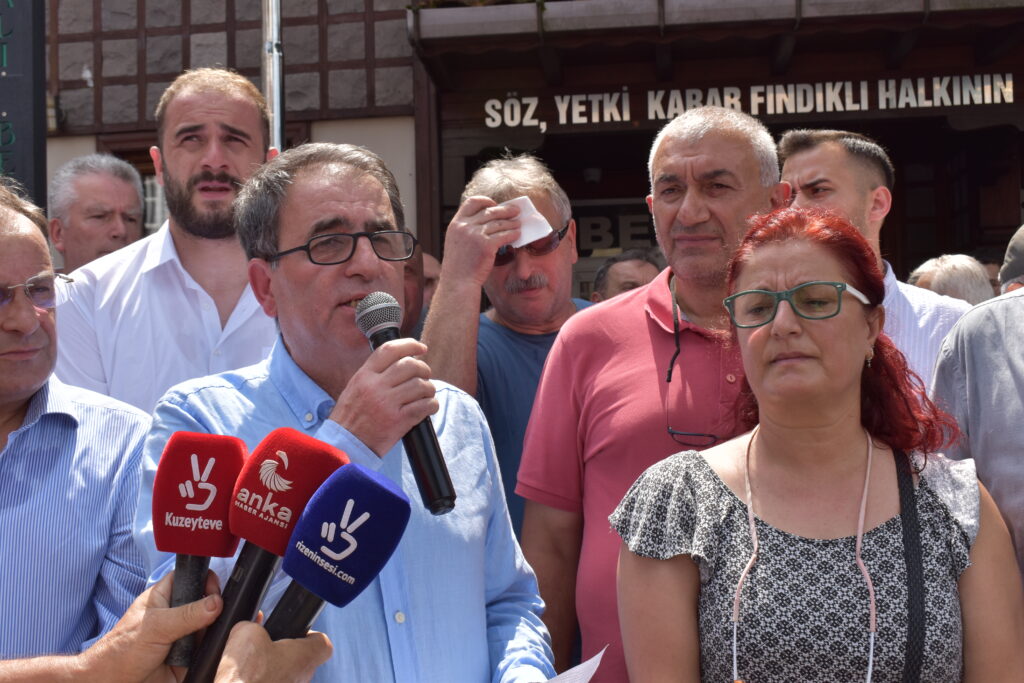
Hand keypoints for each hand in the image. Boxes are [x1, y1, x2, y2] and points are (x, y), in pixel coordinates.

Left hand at [81, 572, 221, 682]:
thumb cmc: (122, 652)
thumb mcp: (156, 627)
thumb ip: (187, 614)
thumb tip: (216, 602)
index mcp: (164, 598)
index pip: (190, 577)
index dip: (204, 579)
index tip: (215, 590)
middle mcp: (176, 614)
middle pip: (205, 602)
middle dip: (215, 606)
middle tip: (217, 613)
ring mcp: (184, 635)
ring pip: (209, 625)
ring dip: (213, 630)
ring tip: (213, 633)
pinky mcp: (189, 655)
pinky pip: (208, 647)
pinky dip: (212, 648)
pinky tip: (211, 649)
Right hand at [215, 622, 332, 682]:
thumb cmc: (244, 674)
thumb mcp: (246, 633)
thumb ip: (254, 625)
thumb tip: (249, 628)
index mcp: (304, 656)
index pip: (322, 643)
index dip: (310, 634)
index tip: (295, 632)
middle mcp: (303, 679)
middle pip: (304, 660)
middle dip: (286, 651)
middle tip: (266, 646)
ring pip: (288, 676)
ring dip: (274, 668)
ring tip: (251, 664)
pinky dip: (264, 681)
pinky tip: (246, 678)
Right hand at [329, 338, 437, 455]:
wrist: (344, 445)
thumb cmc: (350, 418)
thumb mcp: (355, 388)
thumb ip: (374, 374)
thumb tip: (401, 361)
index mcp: (364, 376)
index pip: (389, 350)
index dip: (410, 345)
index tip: (421, 348)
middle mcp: (375, 386)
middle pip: (409, 365)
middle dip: (423, 368)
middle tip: (425, 375)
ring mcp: (387, 404)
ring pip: (420, 385)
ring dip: (429, 388)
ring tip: (426, 394)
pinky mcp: (398, 421)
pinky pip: (425, 406)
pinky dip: (431, 405)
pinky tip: (428, 407)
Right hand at [441, 196, 521, 286]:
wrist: (458, 283)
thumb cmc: (460, 266)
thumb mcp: (457, 242)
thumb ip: (467, 229)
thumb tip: (487, 220)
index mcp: (456, 224)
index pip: (472, 201)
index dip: (486, 201)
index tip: (495, 205)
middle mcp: (465, 226)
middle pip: (490, 210)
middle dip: (505, 210)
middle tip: (516, 211)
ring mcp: (475, 235)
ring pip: (499, 223)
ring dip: (512, 222)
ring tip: (519, 224)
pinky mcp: (486, 245)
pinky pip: (505, 235)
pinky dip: (513, 234)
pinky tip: (518, 235)